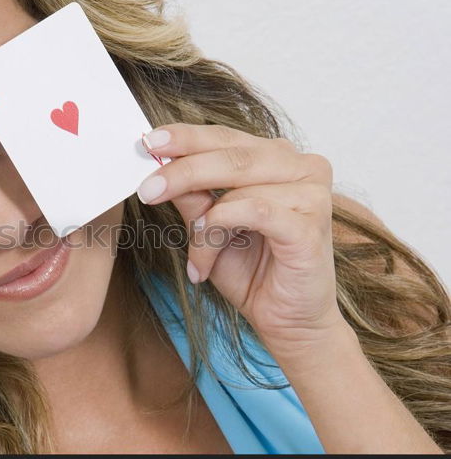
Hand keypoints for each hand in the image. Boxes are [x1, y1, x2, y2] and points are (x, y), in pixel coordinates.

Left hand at [136, 123, 350, 360]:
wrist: (286, 321)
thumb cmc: (252, 271)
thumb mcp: (208, 227)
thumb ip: (192, 195)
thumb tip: (158, 165)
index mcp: (277, 158)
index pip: (225, 137)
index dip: (185, 138)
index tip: (148, 142)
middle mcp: (301, 167)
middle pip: (231, 153)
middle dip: (182, 171)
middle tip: (148, 188)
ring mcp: (312, 194)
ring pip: (238, 188)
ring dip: (204, 224)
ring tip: (196, 256)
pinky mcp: (311, 225)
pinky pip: (255, 212)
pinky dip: (222, 229)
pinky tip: (207, 254)